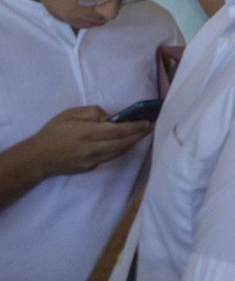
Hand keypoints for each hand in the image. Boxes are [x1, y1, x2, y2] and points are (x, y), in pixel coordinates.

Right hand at [22, 107, 149, 177]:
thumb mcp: (70, 114)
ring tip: (141, 135)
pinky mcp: (89, 167)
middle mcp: (92, 148)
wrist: (37, 158)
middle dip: (139, 136)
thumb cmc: (53, 132)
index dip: (135, 127)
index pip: (118, 130)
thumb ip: (92, 113)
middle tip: (150, 128)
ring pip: (118, 152)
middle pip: (123, 143)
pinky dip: (118, 150)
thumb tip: (109, 117)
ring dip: (131, 143)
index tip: (147, 123)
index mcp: (88, 132)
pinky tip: (123, 143)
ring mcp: (91, 160)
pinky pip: (108, 157)